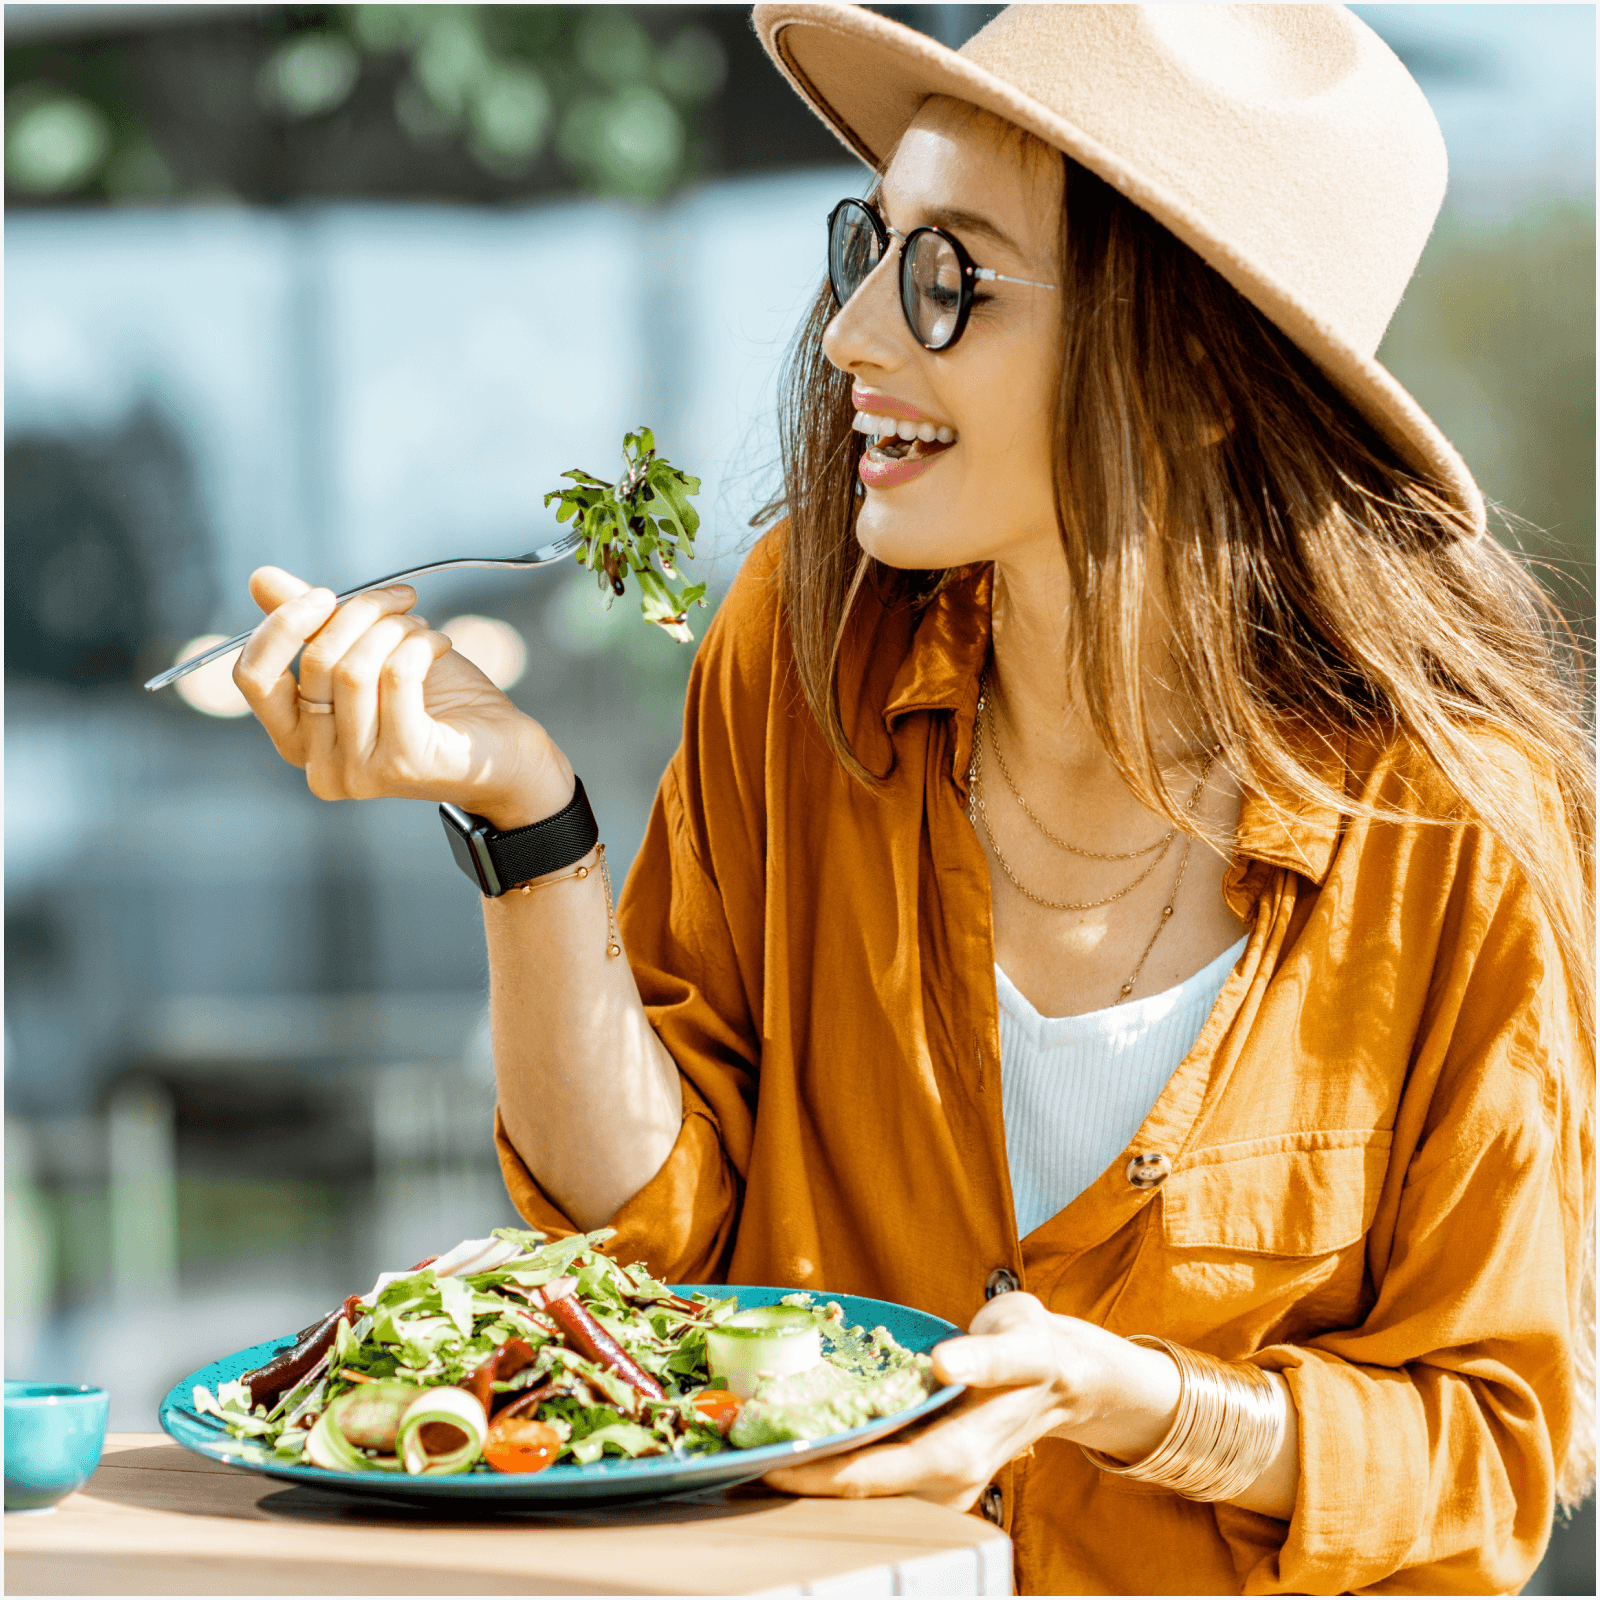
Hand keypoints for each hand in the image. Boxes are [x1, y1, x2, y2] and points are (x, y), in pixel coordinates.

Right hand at [232, 566, 570, 826]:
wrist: (503, 753)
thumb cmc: (436, 704)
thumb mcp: (368, 655)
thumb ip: (313, 626)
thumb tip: (260, 579)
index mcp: (299, 740)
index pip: (253, 678)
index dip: (280, 626)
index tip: (324, 594)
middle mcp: (320, 765)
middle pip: (314, 662)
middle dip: (358, 612)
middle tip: (398, 599)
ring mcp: (361, 770)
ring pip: (353, 668)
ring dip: (393, 627)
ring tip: (421, 626)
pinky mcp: (405, 761)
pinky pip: (396, 676)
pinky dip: (419, 644)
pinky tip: (439, 644)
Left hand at [762, 1292, 1179, 1511]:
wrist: (1060, 1374)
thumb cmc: (1035, 1351)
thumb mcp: (1021, 1343)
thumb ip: (985, 1356)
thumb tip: (945, 1363)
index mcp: (958, 1455)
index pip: (871, 1476)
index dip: (817, 1471)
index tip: (767, 1458)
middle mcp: (942, 1481)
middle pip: (854, 1488)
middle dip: (798, 1472)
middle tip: (739, 1445)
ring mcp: (934, 1482)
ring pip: (859, 1484)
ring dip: (810, 1465)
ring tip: (751, 1437)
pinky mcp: (926, 1468)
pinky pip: (871, 1466)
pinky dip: (834, 1451)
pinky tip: (797, 1428)